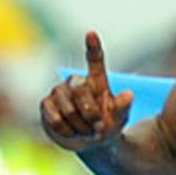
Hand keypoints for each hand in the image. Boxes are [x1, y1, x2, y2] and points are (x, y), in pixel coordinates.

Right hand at [39, 31, 134, 152]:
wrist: (88, 142)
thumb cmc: (106, 125)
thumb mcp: (119, 118)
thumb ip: (123, 107)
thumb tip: (129, 95)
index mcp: (96, 81)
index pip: (95, 60)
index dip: (93, 46)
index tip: (91, 33)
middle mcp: (76, 82)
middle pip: (80, 91)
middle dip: (91, 114)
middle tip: (98, 128)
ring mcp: (59, 92)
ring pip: (68, 110)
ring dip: (81, 127)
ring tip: (86, 131)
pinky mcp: (46, 104)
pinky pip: (55, 119)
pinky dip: (67, 132)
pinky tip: (72, 133)